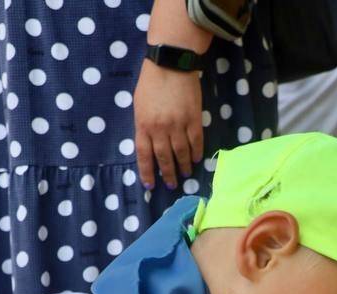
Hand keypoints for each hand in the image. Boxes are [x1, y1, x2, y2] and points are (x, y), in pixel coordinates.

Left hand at [133, 60, 203, 189]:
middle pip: (164, 158)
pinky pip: (196, 141)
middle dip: (168, 174)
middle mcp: (160, 129)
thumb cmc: (151, 82)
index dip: (147, 172)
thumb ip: (144, 126)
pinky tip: (196, 159)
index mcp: (143, 125)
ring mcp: (178, 125)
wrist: (171, 64)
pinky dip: (196, 152)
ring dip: (184, 166)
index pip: (144, 155)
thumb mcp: (139, 105)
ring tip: (186, 174)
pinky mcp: (194, 119)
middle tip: (172, 185)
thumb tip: (150, 144)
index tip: (150, 185)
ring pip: (181, 153)